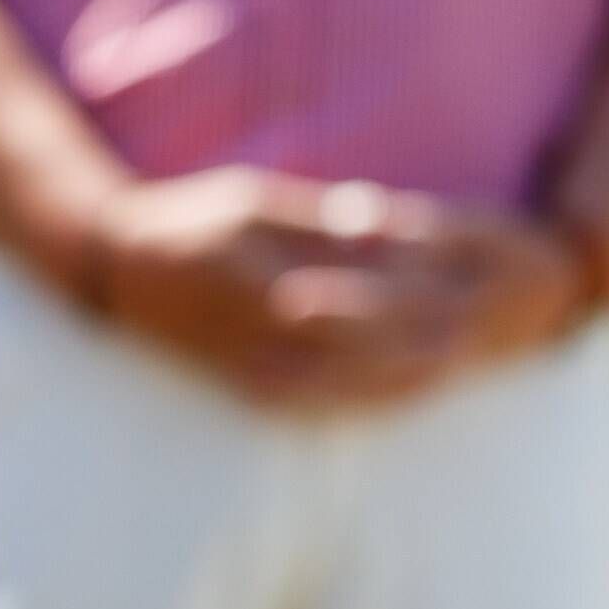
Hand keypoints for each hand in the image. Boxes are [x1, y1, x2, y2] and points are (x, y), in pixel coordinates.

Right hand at [89, 174, 581, 404]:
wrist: (116, 271)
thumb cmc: (193, 219)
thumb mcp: (254, 202)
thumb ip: (320, 221)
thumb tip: (388, 224)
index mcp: (261, 272)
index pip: (359, 287)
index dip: (420, 286)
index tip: (472, 274)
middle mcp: (258, 329)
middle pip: (366, 342)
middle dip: (432, 333)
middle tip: (492, 321)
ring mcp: (254, 366)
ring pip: (353, 383)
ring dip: (416, 372)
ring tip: (473, 354)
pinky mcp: (251, 389)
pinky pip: (325, 407)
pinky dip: (377, 399)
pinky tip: (420, 388)